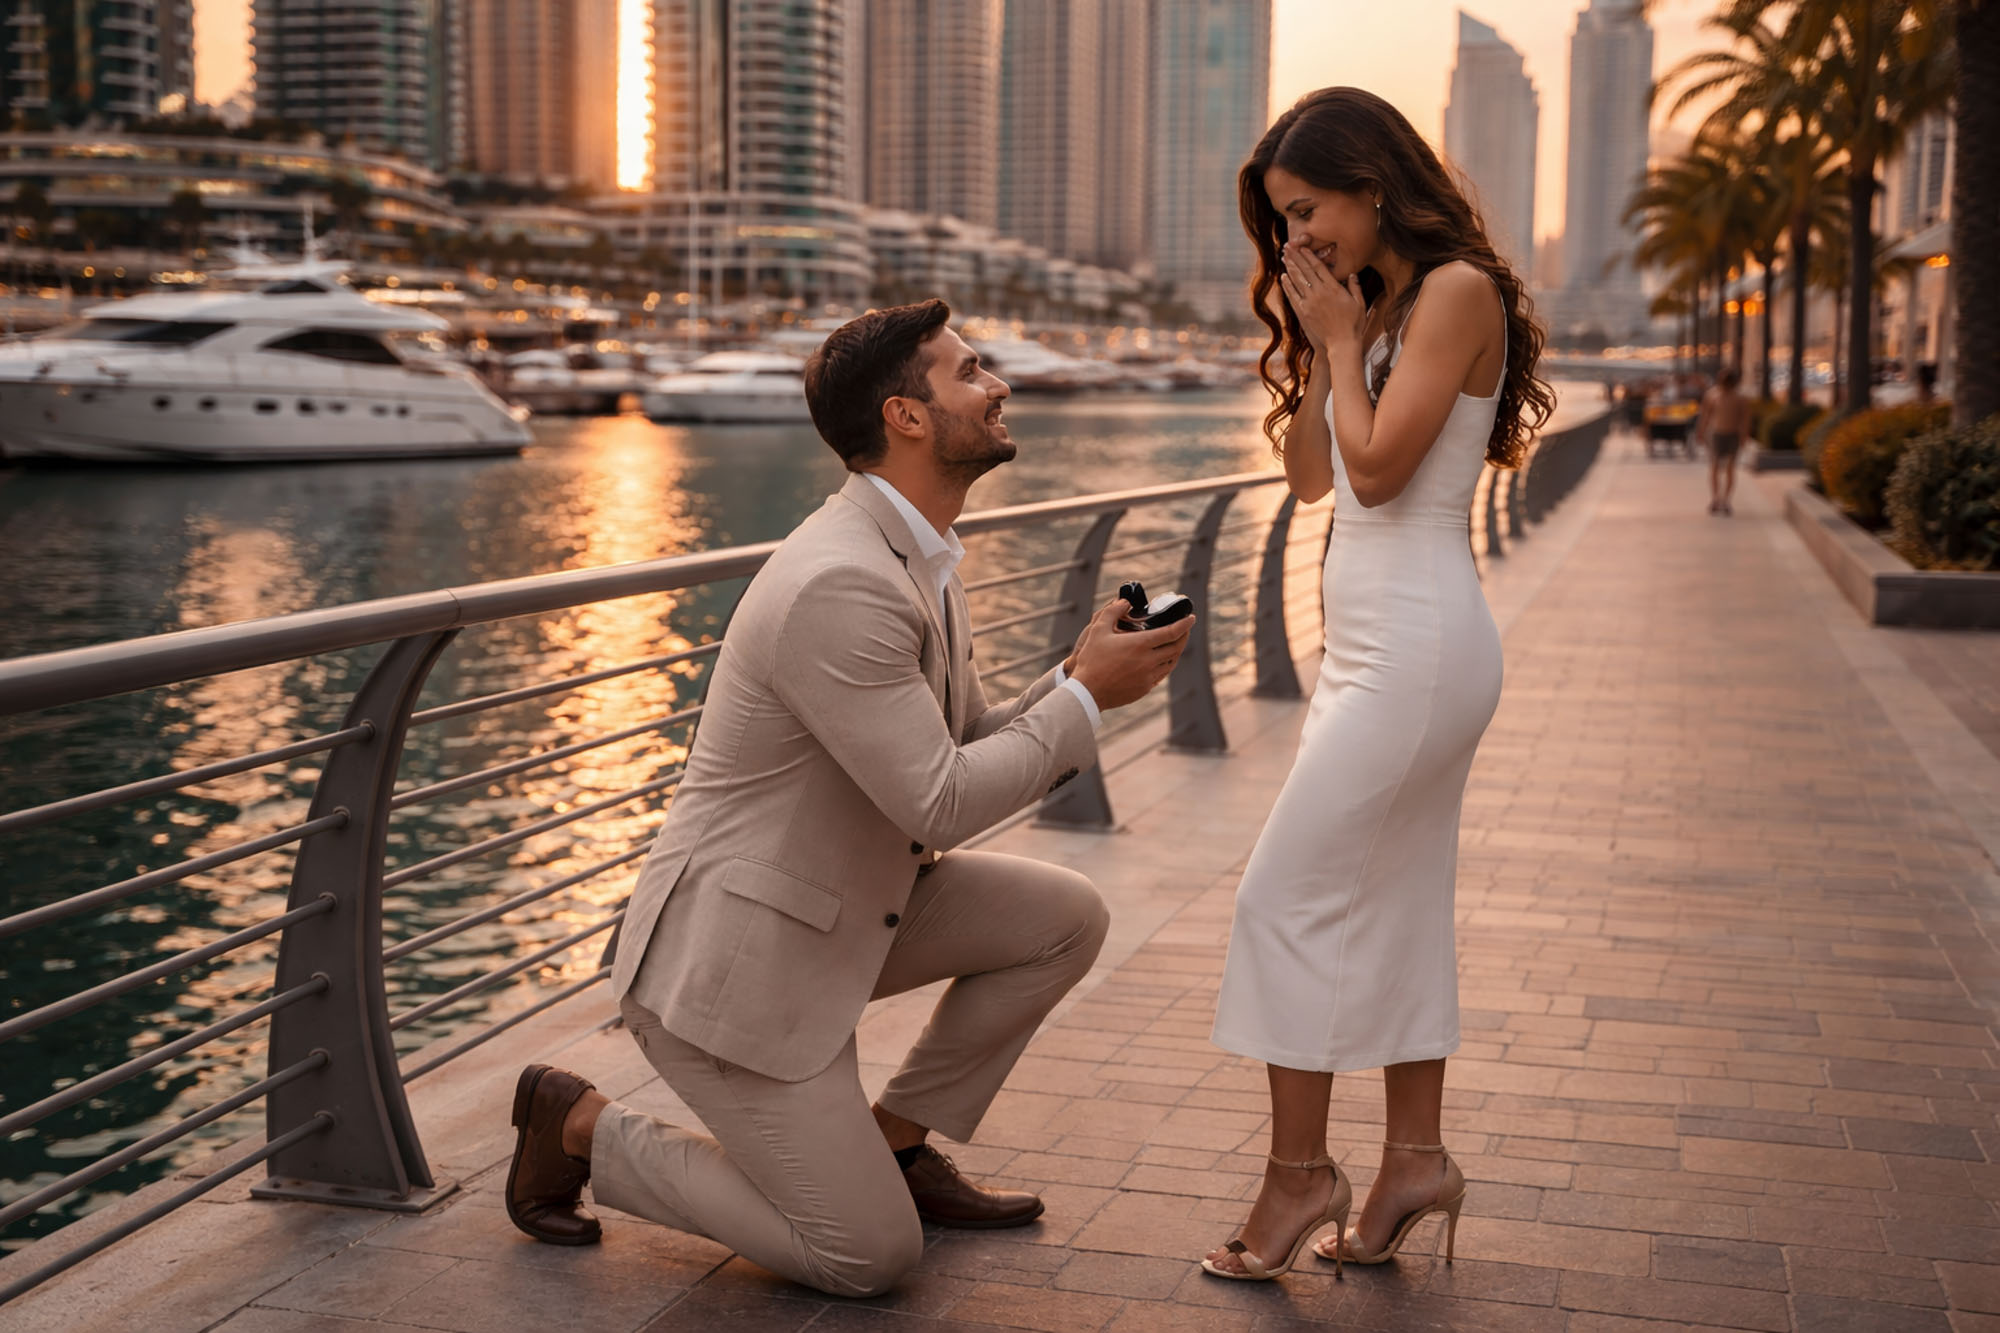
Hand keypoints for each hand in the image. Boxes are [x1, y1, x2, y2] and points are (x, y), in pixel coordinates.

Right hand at [1068, 597, 1195, 710]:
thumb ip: (1113, 611)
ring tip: (1174, 644)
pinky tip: (1160, 661)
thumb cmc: (1091, 659)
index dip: (1185, 624)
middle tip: (1185, 629)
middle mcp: (1149, 661)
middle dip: (1184, 636)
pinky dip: (1165, 665)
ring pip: (1171, 663)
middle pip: (1176, 648)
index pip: (1172, 632)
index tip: (1191, 618)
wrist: (1087, 692)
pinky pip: (1161, 675)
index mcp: (1140, 644)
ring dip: (1176, 652)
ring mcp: (1148, 677)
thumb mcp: (1098, 629)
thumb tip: (1125, 602)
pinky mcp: (1144, 689)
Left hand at [1279, 237, 1366, 354]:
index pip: (1319, 267)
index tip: (1303, 248)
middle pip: (1305, 271)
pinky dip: (1287, 285)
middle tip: (1289, 246)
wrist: (1342, 343)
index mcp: (1334, 288)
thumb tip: (1352, 274)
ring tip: (1284, 257)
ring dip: (1290, 267)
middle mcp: (1320, 292)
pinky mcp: (1303, 313)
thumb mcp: (1360, 303)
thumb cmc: (1354, 324)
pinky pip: (1293, 296)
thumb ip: (1355, 287)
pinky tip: (1283, 277)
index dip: (1310, 256)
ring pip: (1297, 281)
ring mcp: (1310, 302)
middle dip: (1296, 257)